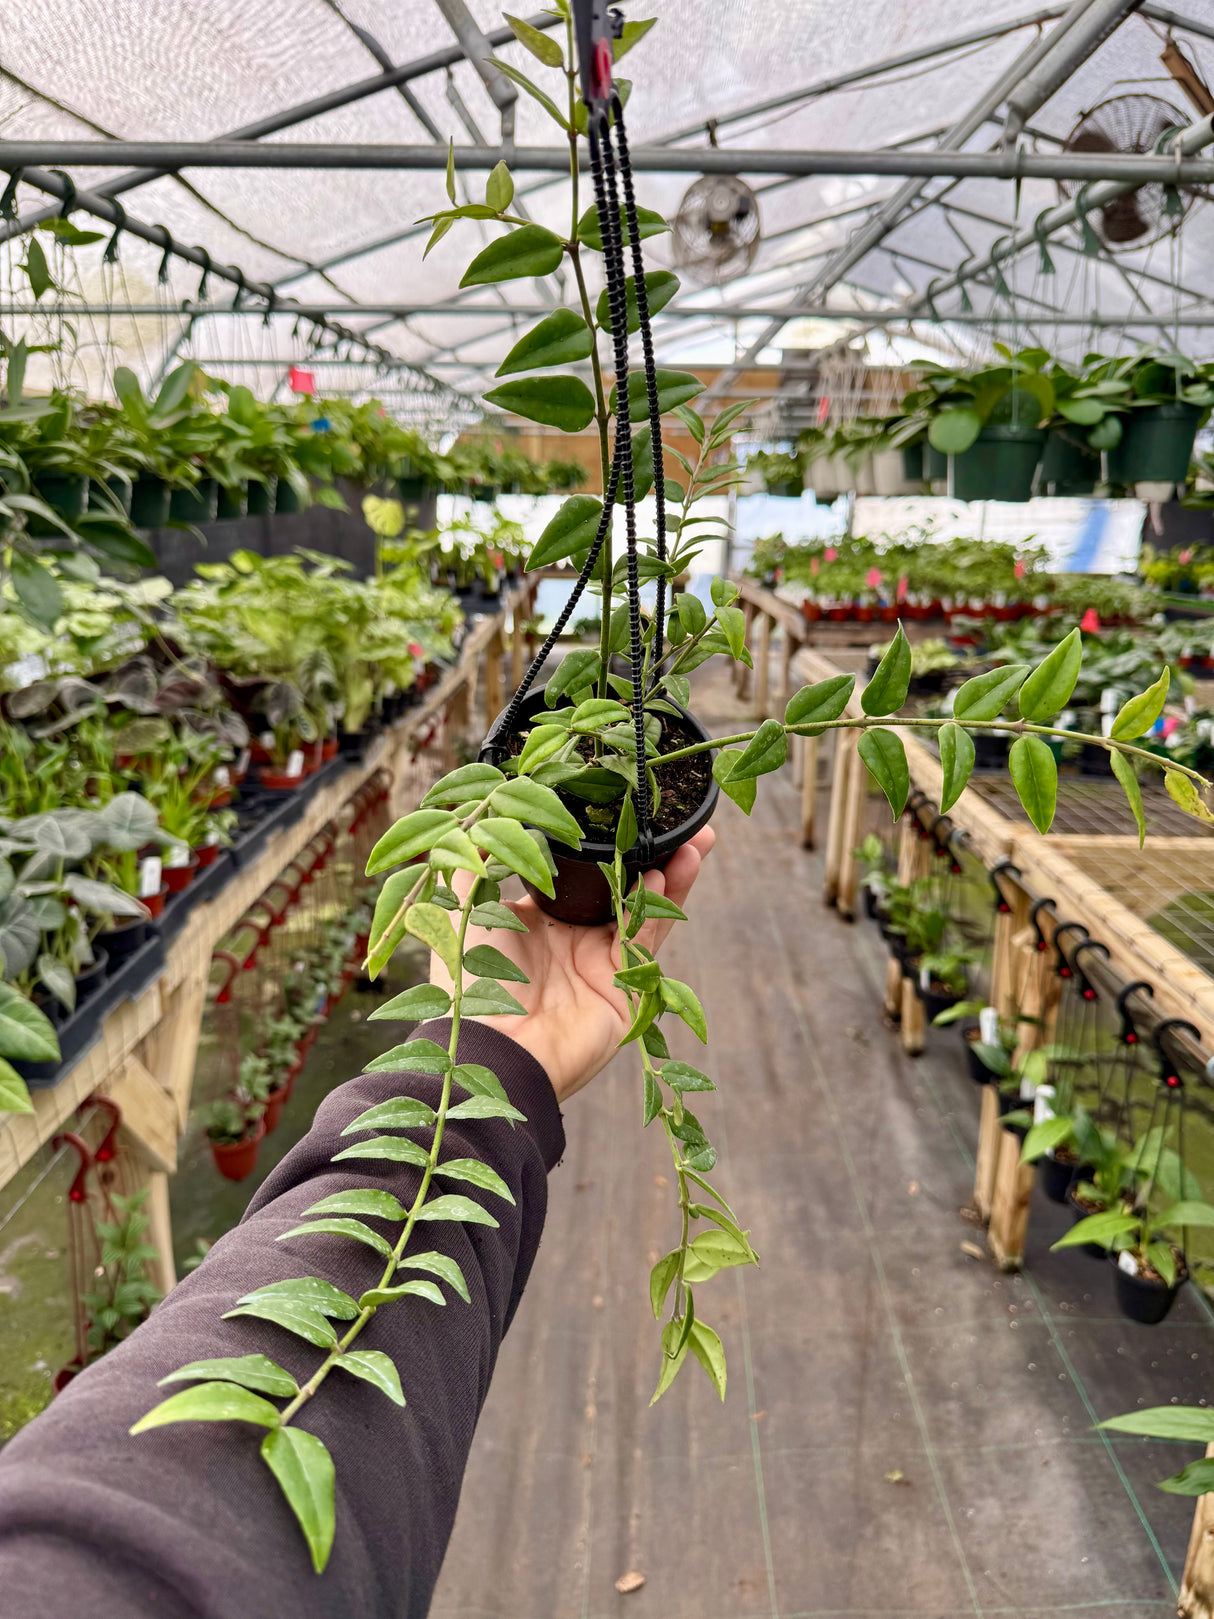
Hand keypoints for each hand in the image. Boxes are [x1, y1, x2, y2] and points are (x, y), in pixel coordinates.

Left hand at [430, 827, 714, 1103]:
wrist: (493, 1051)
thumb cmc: (470, 984)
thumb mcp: (462, 914)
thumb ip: (472, 868)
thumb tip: (474, 823)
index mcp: (540, 922)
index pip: (586, 876)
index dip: (609, 847)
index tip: (630, 815)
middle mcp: (574, 942)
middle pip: (626, 890)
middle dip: (656, 857)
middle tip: (683, 822)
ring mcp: (603, 967)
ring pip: (646, 911)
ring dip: (671, 876)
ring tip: (696, 840)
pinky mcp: (625, 990)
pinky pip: (644, 941)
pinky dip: (656, 909)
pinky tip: (661, 876)